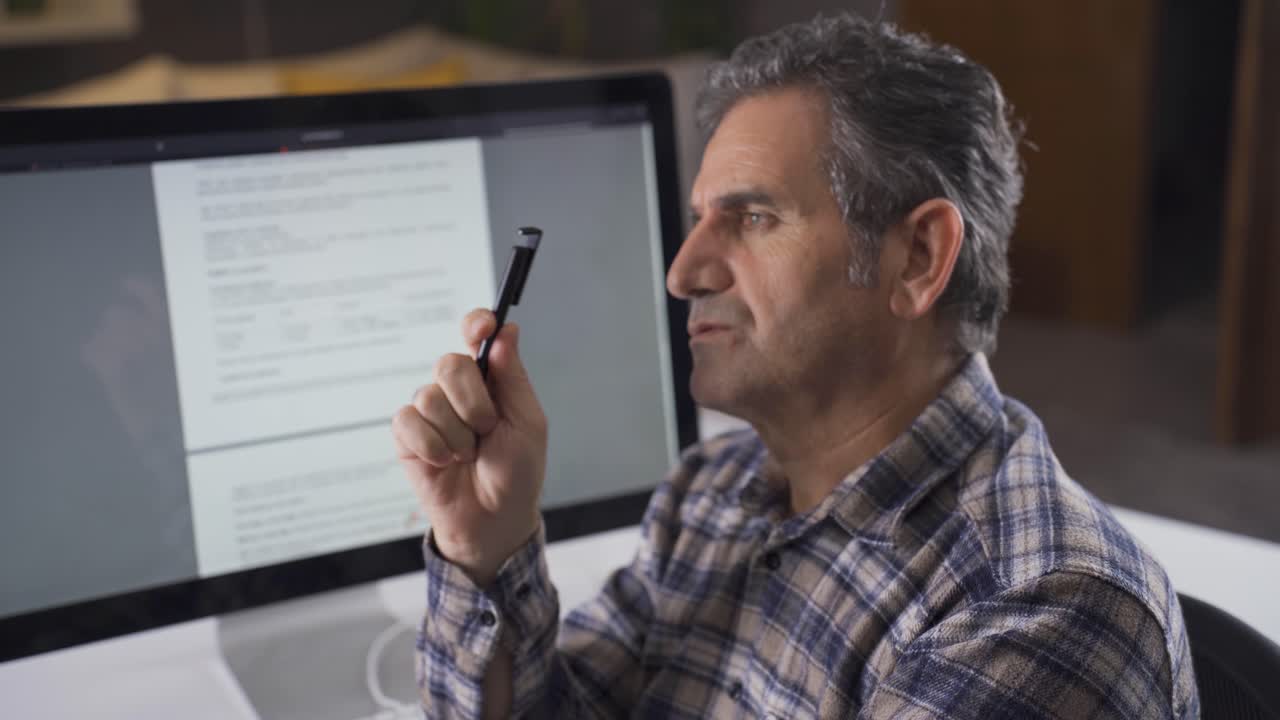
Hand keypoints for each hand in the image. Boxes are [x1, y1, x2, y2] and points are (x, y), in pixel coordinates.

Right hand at [392, 309, 546, 585]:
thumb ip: (513, 377)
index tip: (482, 327)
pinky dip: (432, 445)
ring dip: (456, 433)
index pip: (476, 335)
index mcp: (490, 379)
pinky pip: (409, 421)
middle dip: (473, 400)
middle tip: (487, 429)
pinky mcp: (407, 435)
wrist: (493, 518)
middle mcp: (457, 389)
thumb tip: (506, 331)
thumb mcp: (527, 423)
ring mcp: (430, 410)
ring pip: (429, 396)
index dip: (476, 324)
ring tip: (469, 455)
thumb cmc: (516, 473)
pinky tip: (445, 462)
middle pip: (450, 363)